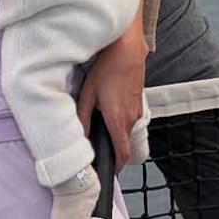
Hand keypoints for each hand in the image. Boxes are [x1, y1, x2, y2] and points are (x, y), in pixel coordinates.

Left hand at [77, 8, 147, 172]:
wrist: (128, 47)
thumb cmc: (107, 68)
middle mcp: (132, 117)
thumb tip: (79, 138)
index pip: (123, 154)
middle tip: (96, 148)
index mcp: (118, 119)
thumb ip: (83, 118)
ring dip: (115, 132)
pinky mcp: (139, 100)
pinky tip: (108, 106)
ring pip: (126, 129)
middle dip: (113, 149)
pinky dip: (120, 119)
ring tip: (99, 124)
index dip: (116, 167)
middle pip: (124, 143)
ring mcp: (137, 109)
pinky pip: (130, 117)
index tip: (107, 171)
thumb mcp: (87, 93)